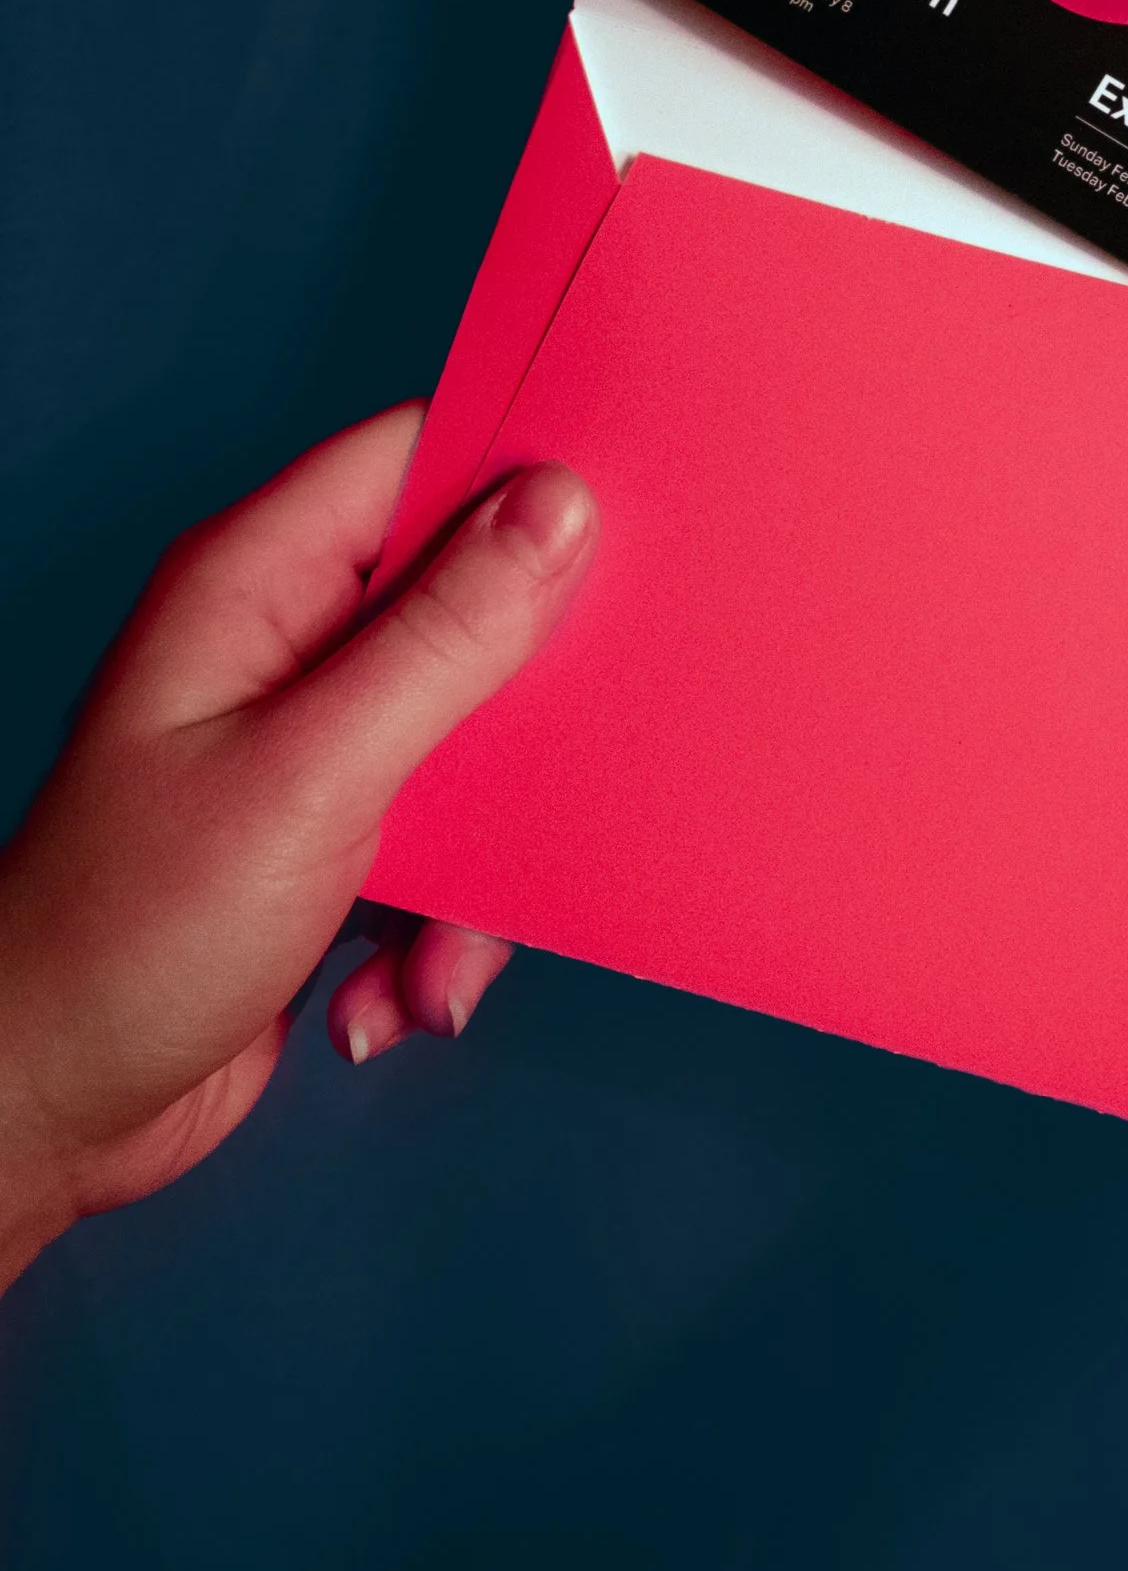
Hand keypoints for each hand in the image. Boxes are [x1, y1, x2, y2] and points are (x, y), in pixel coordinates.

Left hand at [0, 410, 595, 1291]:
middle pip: (471, 602)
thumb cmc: (125, 938)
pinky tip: (391, 992)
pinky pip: (455, 840)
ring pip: (479, 740)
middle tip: (550, 777)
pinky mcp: (337, 835)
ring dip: (487, 862)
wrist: (46, 1114)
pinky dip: (447, 924)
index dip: (524, 477)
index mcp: (258, 582)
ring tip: (435, 952)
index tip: (626, 529)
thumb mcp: (314, 776)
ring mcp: (313, 742)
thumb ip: (445, 640)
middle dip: (523, 715)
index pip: (418, 456)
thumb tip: (560, 509)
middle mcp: (288, 644)